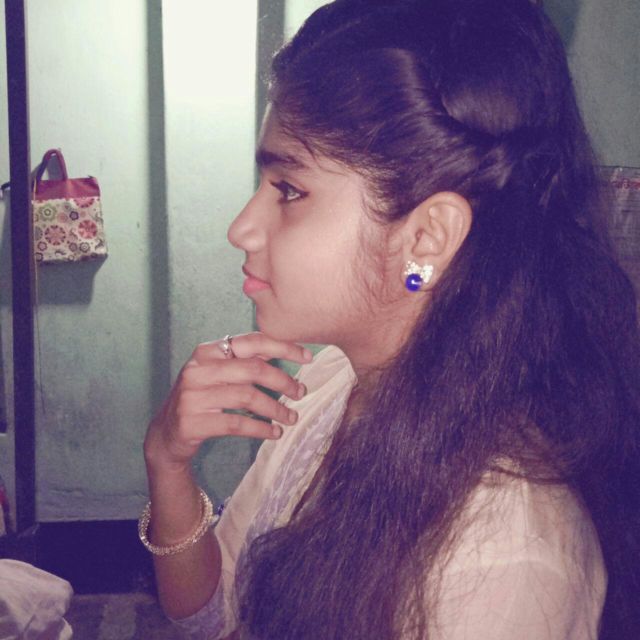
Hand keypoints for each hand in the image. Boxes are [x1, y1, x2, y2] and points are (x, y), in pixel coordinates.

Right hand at [144, 332, 311, 472]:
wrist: (167, 434)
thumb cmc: (202, 399)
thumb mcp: (218, 374)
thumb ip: (245, 361)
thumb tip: (289, 351)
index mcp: (207, 351)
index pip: (252, 342)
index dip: (283, 348)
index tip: (307, 357)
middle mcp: (198, 369)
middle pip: (253, 369)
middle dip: (283, 381)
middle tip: (301, 392)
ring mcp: (192, 396)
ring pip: (247, 397)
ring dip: (276, 408)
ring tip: (291, 417)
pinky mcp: (192, 422)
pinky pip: (236, 423)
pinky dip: (260, 428)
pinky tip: (275, 432)